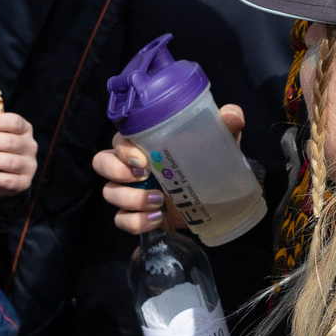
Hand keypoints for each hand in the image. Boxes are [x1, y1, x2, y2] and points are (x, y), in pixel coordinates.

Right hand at [95, 104, 246, 235]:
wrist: (217, 196)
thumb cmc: (209, 159)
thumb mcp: (220, 141)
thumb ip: (226, 124)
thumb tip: (233, 115)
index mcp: (143, 141)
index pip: (119, 139)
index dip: (123, 149)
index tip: (142, 159)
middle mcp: (131, 164)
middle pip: (101, 163)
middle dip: (115, 171)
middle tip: (143, 176)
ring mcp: (130, 190)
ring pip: (109, 193)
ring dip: (130, 199)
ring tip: (158, 201)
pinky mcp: (136, 213)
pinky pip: (121, 220)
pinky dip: (135, 221)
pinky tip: (157, 218)